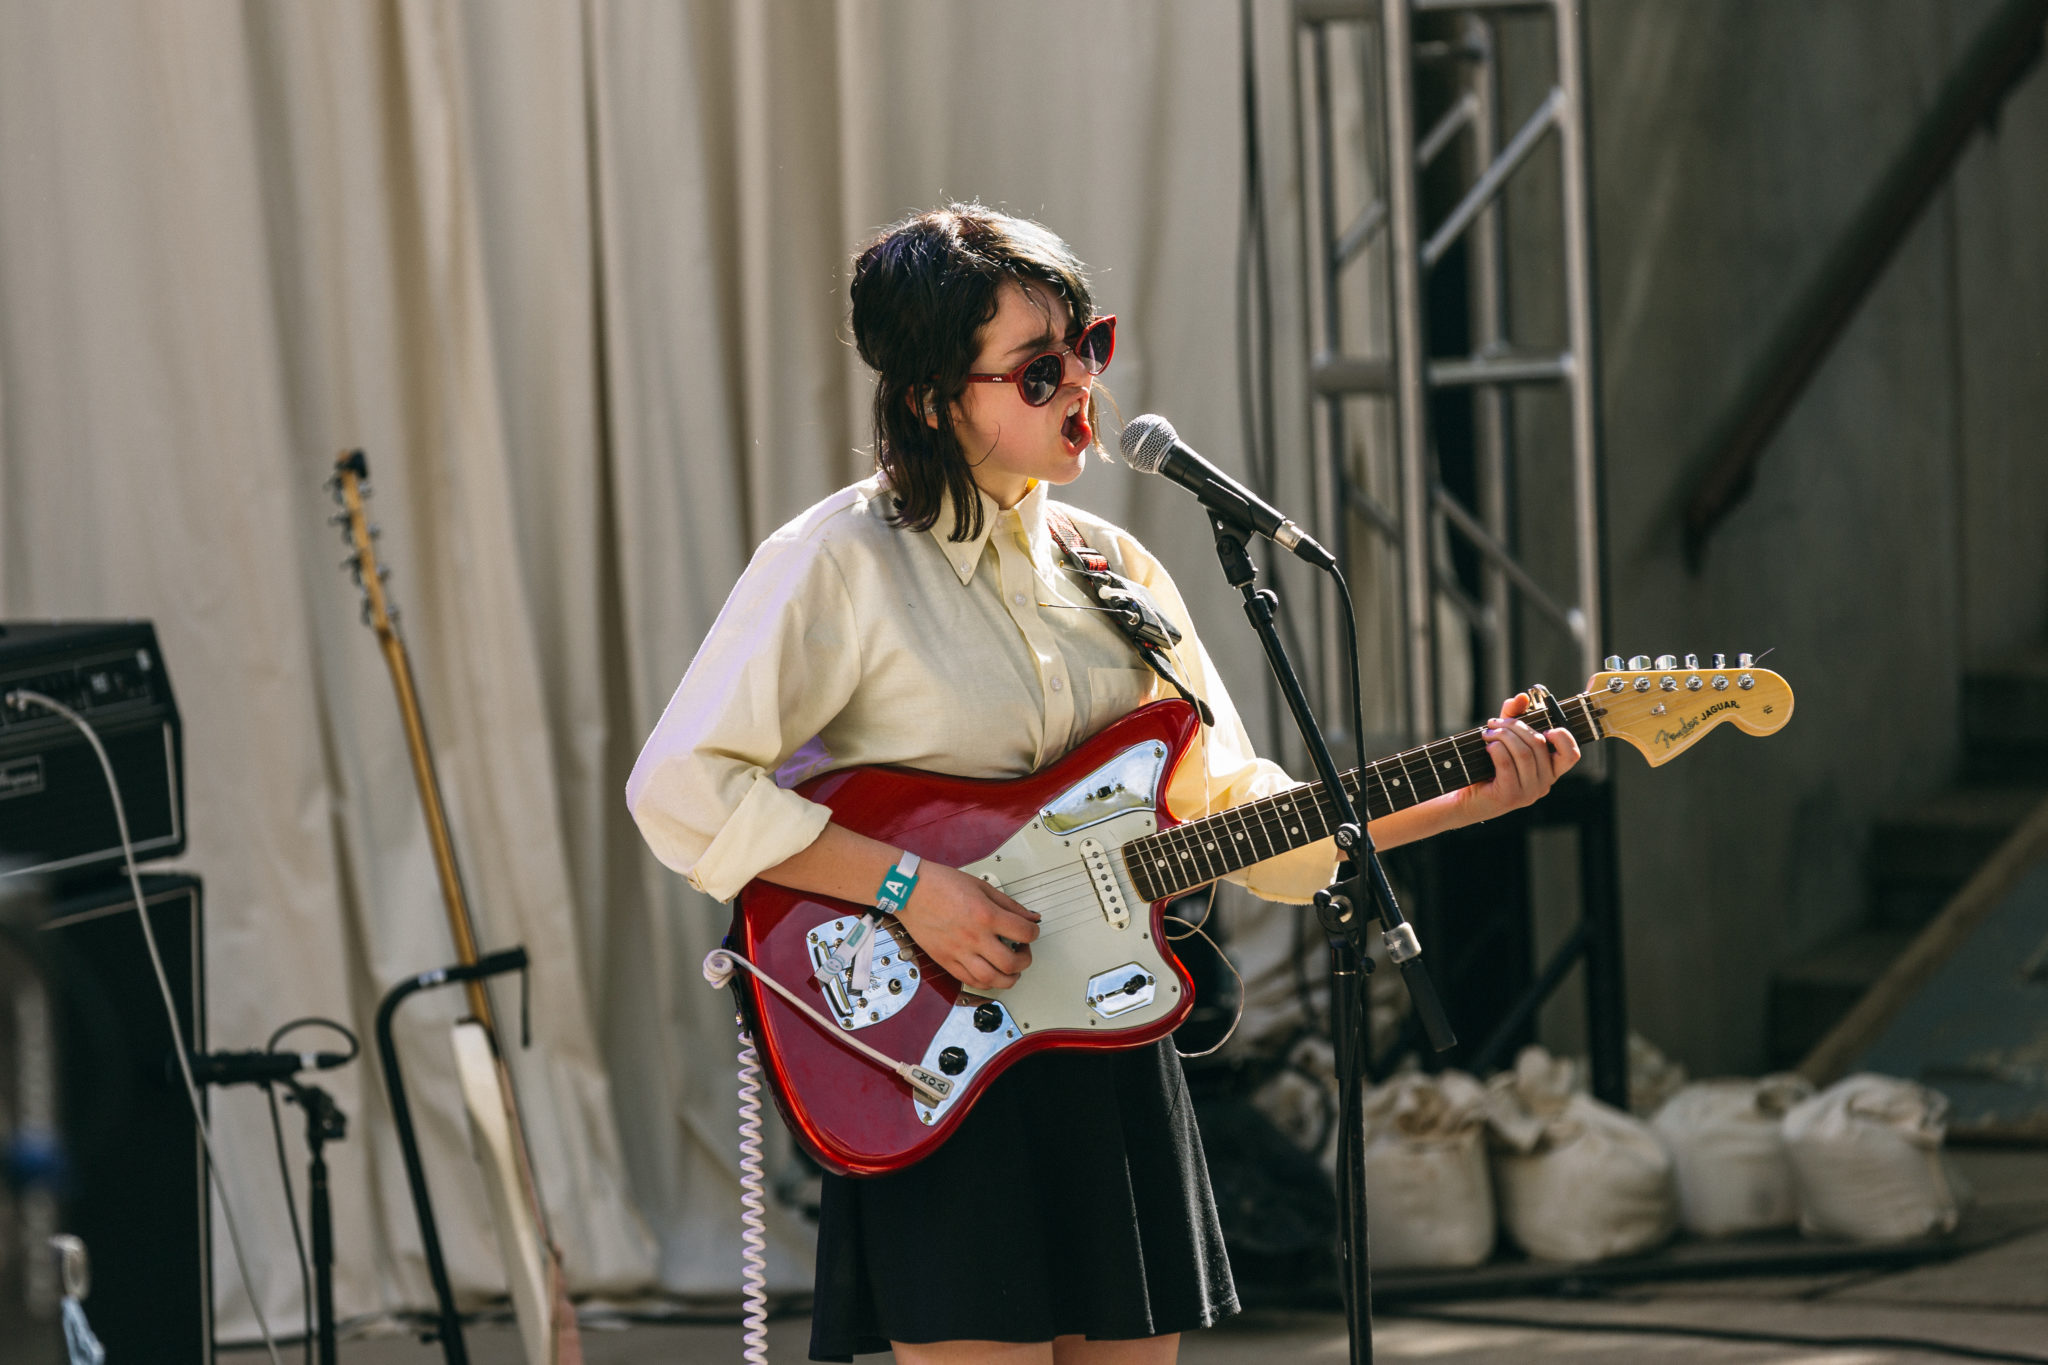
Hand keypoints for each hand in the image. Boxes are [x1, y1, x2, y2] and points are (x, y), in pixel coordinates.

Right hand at [894, 862, 1039, 991]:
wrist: (910, 890)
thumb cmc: (941, 884)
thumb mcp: (982, 886)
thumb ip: (1009, 904)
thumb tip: (1030, 917)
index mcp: (985, 915)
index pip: (1024, 933)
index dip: (1034, 933)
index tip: (1031, 932)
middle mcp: (974, 937)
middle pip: (1011, 963)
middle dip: (1025, 960)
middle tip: (1023, 952)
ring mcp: (958, 951)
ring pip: (991, 979)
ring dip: (1008, 978)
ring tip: (1010, 968)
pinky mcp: (945, 960)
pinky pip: (969, 981)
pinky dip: (985, 982)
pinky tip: (990, 973)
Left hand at [1457, 692, 1580, 822]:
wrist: (1464, 798)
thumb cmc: (1487, 767)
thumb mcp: (1504, 738)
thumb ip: (1514, 717)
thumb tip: (1522, 697)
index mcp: (1549, 771)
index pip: (1571, 755)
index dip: (1562, 737)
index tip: (1544, 727)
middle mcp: (1544, 784)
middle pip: (1538, 744)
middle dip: (1515, 726)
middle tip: (1494, 722)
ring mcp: (1528, 793)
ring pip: (1523, 753)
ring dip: (1502, 736)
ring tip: (1487, 733)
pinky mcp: (1510, 796)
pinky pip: (1507, 764)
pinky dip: (1496, 749)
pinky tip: (1487, 746)